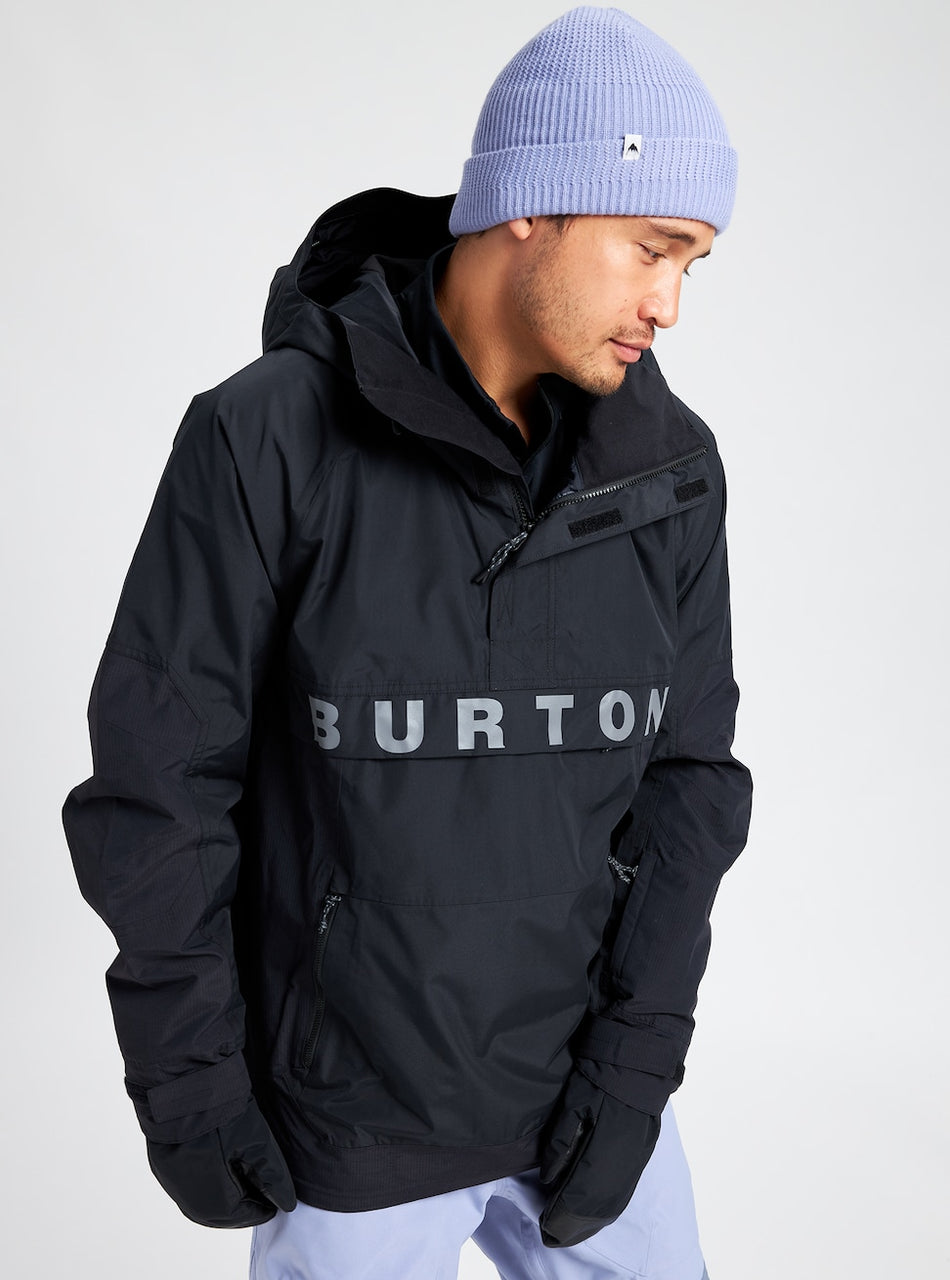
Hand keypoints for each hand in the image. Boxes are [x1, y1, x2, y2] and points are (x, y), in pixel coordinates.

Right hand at [146, 1097, 296, 1227]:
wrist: (183, 1089)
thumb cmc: (222, 1119)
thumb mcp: (258, 1145)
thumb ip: (273, 1179)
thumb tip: (287, 1203)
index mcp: (216, 1205)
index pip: (250, 1215)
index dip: (267, 1201)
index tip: (276, 1188)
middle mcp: (191, 1204)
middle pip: (226, 1212)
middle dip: (246, 1197)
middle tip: (261, 1177)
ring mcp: (173, 1186)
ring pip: (206, 1199)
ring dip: (225, 1189)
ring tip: (241, 1166)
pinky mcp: (163, 1169)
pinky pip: (189, 1183)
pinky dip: (205, 1178)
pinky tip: (217, 1159)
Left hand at [539, 1068, 659, 1248]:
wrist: (636, 1068)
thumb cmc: (600, 1083)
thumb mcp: (572, 1107)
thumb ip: (560, 1145)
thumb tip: (547, 1180)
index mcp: (601, 1157)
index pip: (577, 1201)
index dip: (559, 1217)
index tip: (543, 1225)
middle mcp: (620, 1170)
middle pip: (594, 1212)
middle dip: (571, 1227)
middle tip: (550, 1232)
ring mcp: (633, 1168)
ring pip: (610, 1209)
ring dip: (589, 1224)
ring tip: (567, 1229)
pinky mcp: (639, 1162)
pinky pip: (621, 1197)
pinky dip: (605, 1212)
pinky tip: (592, 1215)